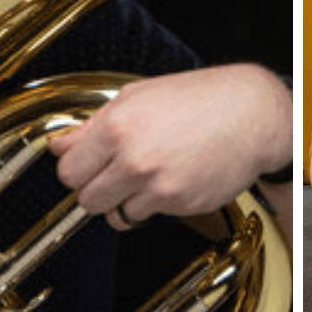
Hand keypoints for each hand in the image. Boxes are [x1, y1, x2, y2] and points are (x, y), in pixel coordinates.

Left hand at [49, 64, 290, 229]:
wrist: (252, 115)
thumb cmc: (199, 99)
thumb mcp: (139, 96)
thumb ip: (94, 124)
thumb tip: (60, 145)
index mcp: (118, 126)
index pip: (68, 170)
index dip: (75, 169)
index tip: (84, 166)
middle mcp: (134, 158)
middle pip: (86, 199)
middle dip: (95, 189)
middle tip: (113, 174)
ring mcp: (157, 185)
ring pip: (114, 215)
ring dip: (122, 202)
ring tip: (144, 177)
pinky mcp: (179, 204)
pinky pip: (148, 216)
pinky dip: (153, 204)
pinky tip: (170, 178)